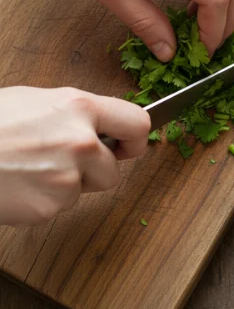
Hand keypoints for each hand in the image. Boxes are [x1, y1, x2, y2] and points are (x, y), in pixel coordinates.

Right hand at [0, 87, 149, 225]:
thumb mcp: (39, 101)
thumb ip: (79, 114)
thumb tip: (105, 127)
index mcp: (80, 107)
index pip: (138, 123)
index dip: (135, 139)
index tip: (128, 146)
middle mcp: (81, 142)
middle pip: (114, 170)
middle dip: (94, 171)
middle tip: (62, 162)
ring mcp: (66, 177)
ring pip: (85, 190)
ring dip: (68, 186)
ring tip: (32, 169)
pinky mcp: (48, 206)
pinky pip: (60, 206)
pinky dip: (45, 201)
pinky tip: (21, 184)